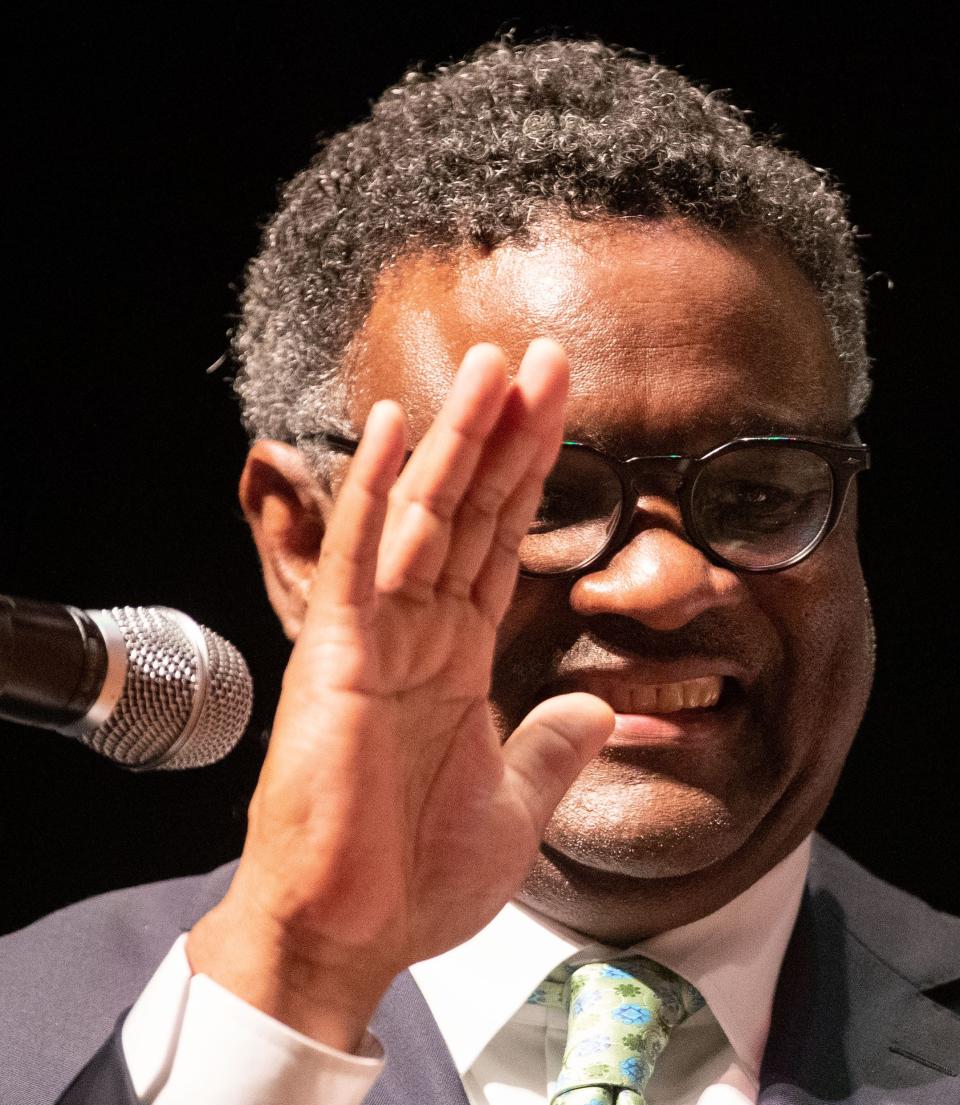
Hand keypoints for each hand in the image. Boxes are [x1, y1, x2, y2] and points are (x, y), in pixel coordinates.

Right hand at [187, 340, 613, 1048]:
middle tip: (536, 354)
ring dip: (455, 439)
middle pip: (468, 510)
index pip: (501, 541)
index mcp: (457, 658)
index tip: (557, 407)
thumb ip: (550, 748)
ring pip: (421, 518)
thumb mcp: (513, 809)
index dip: (532, 473)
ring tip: (490, 366)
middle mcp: (416, 632)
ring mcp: (374, 638)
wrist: (347, 935)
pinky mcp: (335, 658)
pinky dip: (373, 493)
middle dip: (504, 431)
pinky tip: (390, 428)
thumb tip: (594, 707)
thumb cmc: (412, 879)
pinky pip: (358, 562)